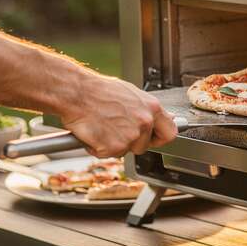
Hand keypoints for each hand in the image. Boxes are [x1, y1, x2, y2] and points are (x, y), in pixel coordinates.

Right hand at [61, 75, 176, 157]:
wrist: (76, 93)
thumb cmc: (99, 91)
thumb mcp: (131, 94)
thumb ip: (147, 109)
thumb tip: (160, 118)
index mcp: (152, 108)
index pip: (170, 132)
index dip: (160, 138)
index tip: (154, 139)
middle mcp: (144, 122)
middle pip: (144, 146)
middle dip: (131, 142)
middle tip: (115, 129)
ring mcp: (130, 136)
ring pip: (125, 151)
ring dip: (113, 144)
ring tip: (102, 127)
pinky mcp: (114, 147)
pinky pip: (108, 154)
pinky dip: (98, 148)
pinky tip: (94, 132)